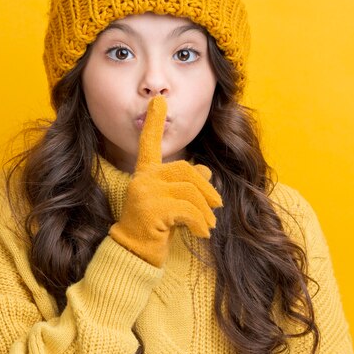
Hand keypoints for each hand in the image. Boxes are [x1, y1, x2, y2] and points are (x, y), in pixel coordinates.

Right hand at [108, 96, 222, 266]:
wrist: (136, 253)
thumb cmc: (156, 226)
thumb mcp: (173, 202)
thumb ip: (186, 184)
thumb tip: (206, 169)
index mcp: (146, 173)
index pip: (149, 143)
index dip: (153, 122)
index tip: (158, 100)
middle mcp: (143, 178)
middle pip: (185, 171)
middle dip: (206, 189)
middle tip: (217, 206)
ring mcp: (145, 192)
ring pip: (190, 191)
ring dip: (206, 211)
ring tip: (208, 225)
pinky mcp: (152, 209)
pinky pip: (188, 209)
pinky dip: (200, 222)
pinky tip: (201, 234)